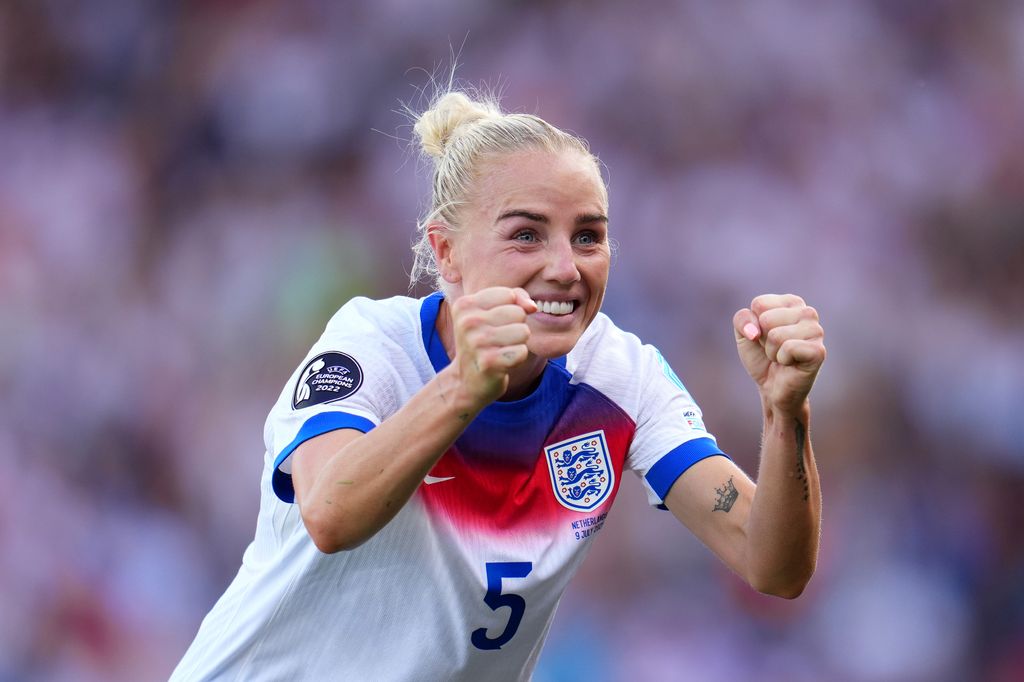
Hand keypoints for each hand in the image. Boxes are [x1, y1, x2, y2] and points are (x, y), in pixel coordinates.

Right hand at [449, 286, 537, 405]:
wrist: (467, 381)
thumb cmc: (484, 341)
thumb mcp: (492, 312)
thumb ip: (516, 297)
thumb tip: (533, 307)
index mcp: (465, 304)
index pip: (509, 295)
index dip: (511, 309)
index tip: (494, 323)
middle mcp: (468, 322)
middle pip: (518, 313)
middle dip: (515, 326)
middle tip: (498, 339)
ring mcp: (477, 342)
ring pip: (524, 331)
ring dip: (518, 343)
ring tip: (501, 349)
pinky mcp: (489, 362)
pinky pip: (523, 352)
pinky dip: (518, 358)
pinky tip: (502, 362)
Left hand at [733, 294, 825, 413]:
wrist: (772, 388)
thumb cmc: (762, 357)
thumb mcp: (743, 334)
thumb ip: (742, 320)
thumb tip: (755, 331)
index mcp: (792, 302)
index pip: (759, 304)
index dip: (754, 325)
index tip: (765, 337)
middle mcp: (808, 312)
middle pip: (766, 319)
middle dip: (763, 339)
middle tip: (774, 349)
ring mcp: (816, 331)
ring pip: (776, 335)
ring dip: (772, 351)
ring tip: (782, 357)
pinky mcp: (818, 350)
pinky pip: (788, 348)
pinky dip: (782, 359)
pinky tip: (791, 364)